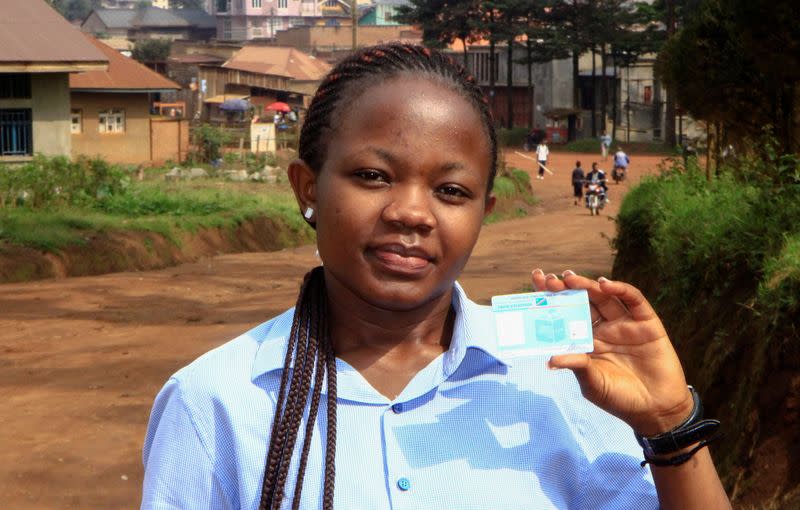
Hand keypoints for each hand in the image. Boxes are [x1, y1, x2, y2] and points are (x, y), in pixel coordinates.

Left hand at [531, 269, 693, 435]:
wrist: (656, 409)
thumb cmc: (619, 398)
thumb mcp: (593, 383)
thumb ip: (576, 366)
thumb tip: (550, 360)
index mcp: (587, 340)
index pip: (566, 314)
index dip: (552, 298)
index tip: (536, 283)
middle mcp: (604, 328)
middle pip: (582, 301)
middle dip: (565, 289)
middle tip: (551, 281)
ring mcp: (624, 323)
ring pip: (603, 297)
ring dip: (587, 285)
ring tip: (570, 279)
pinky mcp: (646, 322)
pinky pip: (633, 300)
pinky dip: (620, 289)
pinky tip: (605, 284)